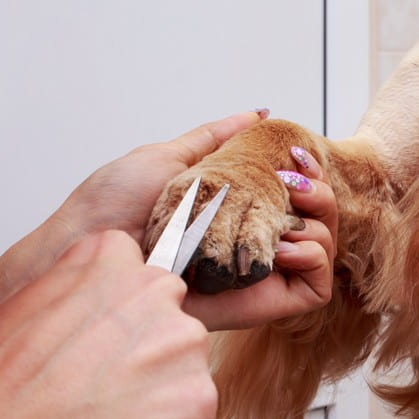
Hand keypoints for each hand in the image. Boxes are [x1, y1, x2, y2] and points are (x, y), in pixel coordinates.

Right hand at [0, 231, 216, 418]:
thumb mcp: (24, 306)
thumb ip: (74, 302)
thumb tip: (91, 327)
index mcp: (109, 257)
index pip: (138, 282)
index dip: (114, 326)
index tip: (92, 352)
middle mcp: (155, 291)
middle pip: (168, 329)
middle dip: (140, 363)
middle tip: (95, 396)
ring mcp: (182, 345)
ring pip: (181, 378)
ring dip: (152, 404)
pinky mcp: (197, 400)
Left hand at [47, 111, 335, 330]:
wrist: (95, 247)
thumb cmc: (114, 207)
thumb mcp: (170, 157)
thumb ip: (215, 138)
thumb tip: (259, 114)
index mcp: (237, 213)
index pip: (296, 198)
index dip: (311, 177)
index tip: (299, 159)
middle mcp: (253, 245)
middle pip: (320, 222)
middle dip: (322, 195)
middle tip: (294, 184)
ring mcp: (261, 276)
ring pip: (323, 250)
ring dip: (319, 223)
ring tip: (285, 218)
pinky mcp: (265, 304)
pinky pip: (316, 288)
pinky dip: (314, 258)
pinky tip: (283, 248)